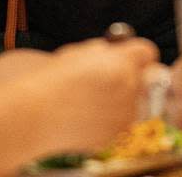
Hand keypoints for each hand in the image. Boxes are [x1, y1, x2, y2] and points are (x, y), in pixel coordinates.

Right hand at [36, 37, 159, 151]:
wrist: (34, 116)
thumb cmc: (51, 81)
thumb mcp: (80, 52)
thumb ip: (106, 50)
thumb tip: (118, 49)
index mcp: (121, 63)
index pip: (147, 52)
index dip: (136, 54)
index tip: (128, 57)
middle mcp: (129, 87)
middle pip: (146, 76)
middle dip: (132, 75)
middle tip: (110, 78)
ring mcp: (125, 113)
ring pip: (136, 100)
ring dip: (123, 97)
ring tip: (93, 99)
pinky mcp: (117, 132)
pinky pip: (122, 119)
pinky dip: (112, 117)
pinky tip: (89, 114)